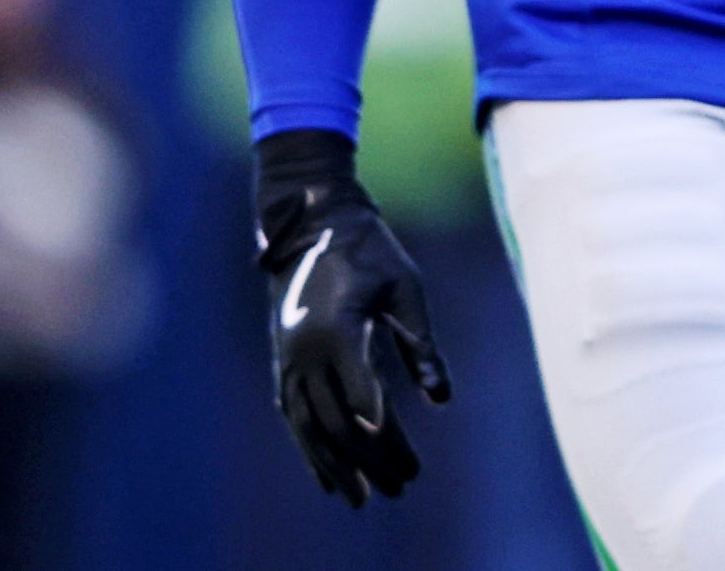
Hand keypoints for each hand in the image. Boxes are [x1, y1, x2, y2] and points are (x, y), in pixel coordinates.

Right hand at [254, 130, 448, 505]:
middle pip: (336, 421)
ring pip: (310, 429)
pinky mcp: (283, 366)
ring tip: (365, 499)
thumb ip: (422, 343)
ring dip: (337, 467)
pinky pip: (293, 419)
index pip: (359, 391)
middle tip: (404, 487)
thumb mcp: (406, 288)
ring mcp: (288, 362)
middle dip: (370, 459)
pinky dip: (309, 451)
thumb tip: (442, 398)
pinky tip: (328, 479)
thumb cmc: (370, 251)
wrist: (310, 225)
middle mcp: (304, 352)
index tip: (400, 458)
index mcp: (336, 328)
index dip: (380, 427)